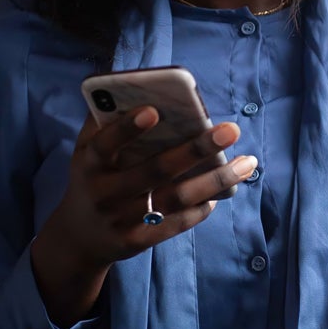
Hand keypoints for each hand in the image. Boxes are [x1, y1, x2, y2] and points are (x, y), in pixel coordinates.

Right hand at [30, 105, 256, 323]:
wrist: (80, 238)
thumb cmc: (91, 178)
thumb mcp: (85, 151)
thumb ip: (102, 121)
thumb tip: (130, 87)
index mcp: (90, 165)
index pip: (105, 144)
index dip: (127, 129)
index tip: (153, 110)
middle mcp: (105, 194)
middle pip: (155, 171)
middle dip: (195, 150)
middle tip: (230, 130)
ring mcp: (123, 220)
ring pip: (176, 198)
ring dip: (215, 180)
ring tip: (247, 162)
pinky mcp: (139, 241)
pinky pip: (177, 223)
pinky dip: (202, 207)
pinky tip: (224, 189)